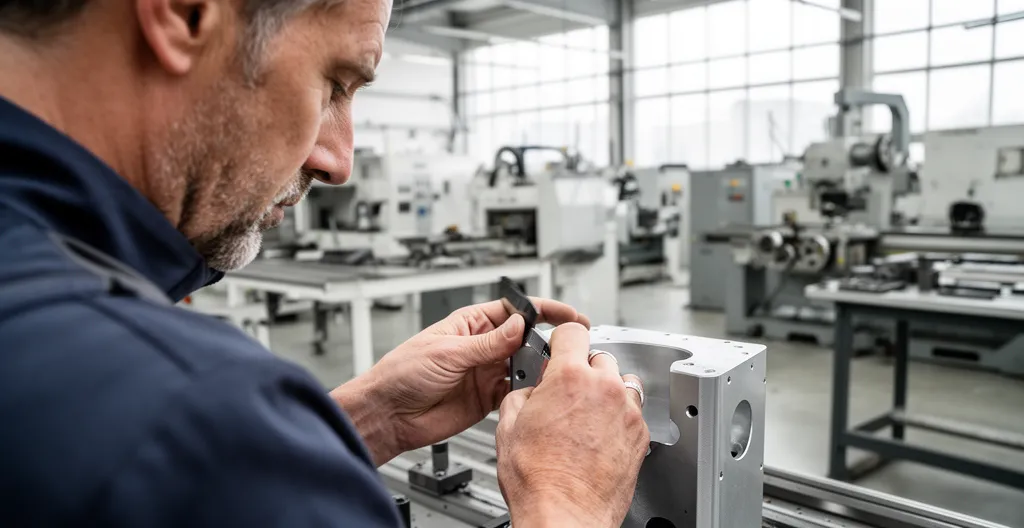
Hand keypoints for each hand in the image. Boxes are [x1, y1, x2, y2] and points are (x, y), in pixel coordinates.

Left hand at [330, 297, 588, 464]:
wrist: (388, 414)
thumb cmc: (402, 373)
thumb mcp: (449, 352)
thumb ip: (489, 343)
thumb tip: (520, 326)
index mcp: (471, 324)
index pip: (515, 311)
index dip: (543, 311)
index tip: (567, 315)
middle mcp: (482, 347)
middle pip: (525, 339)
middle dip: (545, 342)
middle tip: (564, 348)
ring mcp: (485, 373)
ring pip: (524, 366)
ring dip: (538, 369)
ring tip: (549, 372)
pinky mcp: (486, 399)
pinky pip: (515, 393)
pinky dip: (527, 393)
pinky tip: (532, 392)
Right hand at [495, 323, 649, 527]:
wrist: (564, 514)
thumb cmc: (538, 479)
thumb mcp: (508, 426)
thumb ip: (521, 394)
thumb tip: (529, 391)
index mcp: (569, 377)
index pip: (573, 332)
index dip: (562, 340)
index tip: (560, 349)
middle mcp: (603, 388)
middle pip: (599, 357)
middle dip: (583, 370)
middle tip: (567, 393)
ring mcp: (626, 411)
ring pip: (621, 382)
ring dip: (605, 391)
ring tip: (587, 414)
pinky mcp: (640, 435)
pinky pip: (633, 411)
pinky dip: (619, 417)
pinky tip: (600, 435)